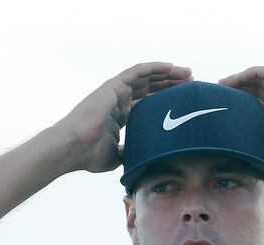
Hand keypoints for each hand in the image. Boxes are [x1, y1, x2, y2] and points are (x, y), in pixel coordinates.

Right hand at [53, 62, 192, 173]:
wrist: (72, 148)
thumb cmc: (89, 155)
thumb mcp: (117, 156)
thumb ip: (130, 152)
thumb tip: (145, 159)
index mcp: (119, 115)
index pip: (146, 103)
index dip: (165, 100)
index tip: (183, 101)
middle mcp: (117, 100)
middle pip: (150, 88)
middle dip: (170, 85)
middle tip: (191, 84)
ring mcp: (115, 92)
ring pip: (147, 77)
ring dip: (167, 74)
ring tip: (187, 73)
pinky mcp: (113, 86)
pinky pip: (138, 71)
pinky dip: (155, 67)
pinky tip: (171, 67)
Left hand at [218, 66, 263, 175]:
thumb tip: (254, 167)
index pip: (263, 106)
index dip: (245, 105)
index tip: (227, 108)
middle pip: (260, 90)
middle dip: (240, 90)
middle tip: (220, 94)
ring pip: (262, 78)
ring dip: (241, 79)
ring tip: (223, 84)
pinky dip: (250, 73)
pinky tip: (235, 79)